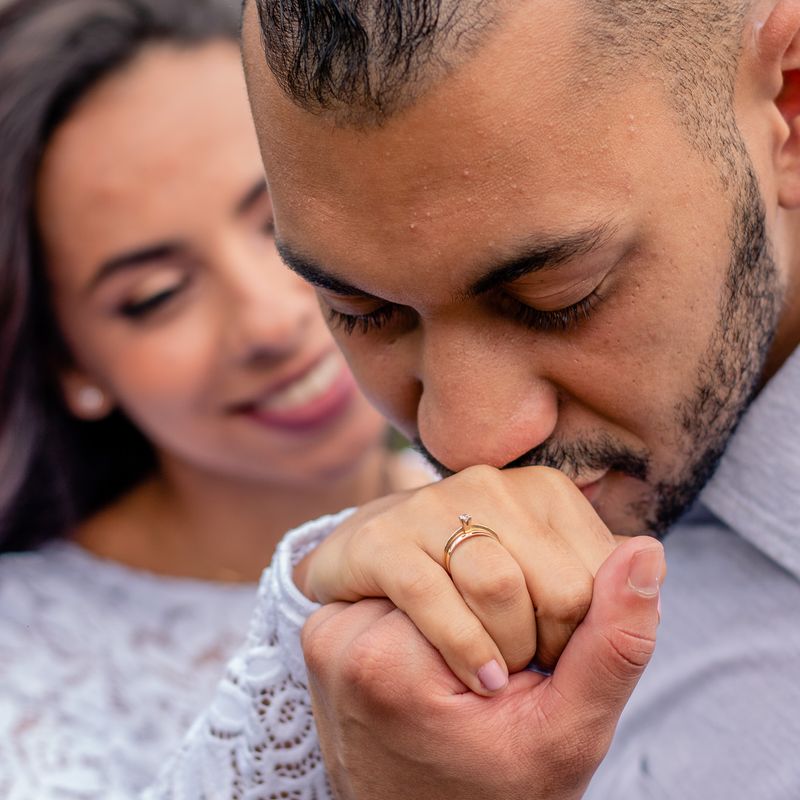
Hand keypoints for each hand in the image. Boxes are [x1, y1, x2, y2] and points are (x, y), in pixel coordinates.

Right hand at [296, 465, 620, 693]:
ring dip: (503, 654)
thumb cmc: (487, 643)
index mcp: (548, 493)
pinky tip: (471, 677)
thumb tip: (650, 550)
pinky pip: (433, 596)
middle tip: (521, 664)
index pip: (603, 578)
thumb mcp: (565, 644)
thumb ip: (618, 616)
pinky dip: (461, 651)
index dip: (584, 637)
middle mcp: (493, 485)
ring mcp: (431, 504)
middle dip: (548, 651)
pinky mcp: (381, 537)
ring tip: (492, 669)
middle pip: (561, 588)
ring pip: (498, 586)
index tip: (551, 650)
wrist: (383, 656)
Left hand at [303, 536, 663, 799]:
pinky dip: (437, 611)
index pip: (494, 573)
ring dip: (468, 604)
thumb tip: (645, 549)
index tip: (517, 676)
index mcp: (389, 660)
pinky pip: (404, 584)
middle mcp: (338, 634)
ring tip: (470, 666)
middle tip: (496, 673)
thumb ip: (610, 647)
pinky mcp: (326, 629)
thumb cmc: (495, 792)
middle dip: (497, 608)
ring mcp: (325, 630)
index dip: (530, 618)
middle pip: (458, 563)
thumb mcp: (566, 735)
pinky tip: (442, 658)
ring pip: (434, 565)